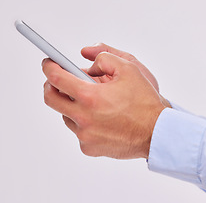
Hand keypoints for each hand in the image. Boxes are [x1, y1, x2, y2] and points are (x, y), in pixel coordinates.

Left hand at [42, 51, 165, 158]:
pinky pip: (77, 130)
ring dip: (71, 104)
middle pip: (51, 99)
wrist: (157, 133)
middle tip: (59, 80)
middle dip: (51, 86)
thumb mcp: (128, 68)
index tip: (48, 64)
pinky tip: (98, 117)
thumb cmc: (145, 103)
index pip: (56, 78)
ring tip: (90, 100)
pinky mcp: (89, 147)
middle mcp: (83, 117)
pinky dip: (82, 120)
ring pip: (65, 115)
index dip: (49, 67)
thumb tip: (89, 63)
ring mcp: (84, 135)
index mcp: (90, 96)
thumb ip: (104, 58)